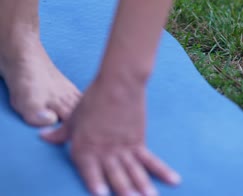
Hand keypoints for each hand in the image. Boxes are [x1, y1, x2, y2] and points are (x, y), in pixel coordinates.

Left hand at [41, 73, 180, 195]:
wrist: (117, 83)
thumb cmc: (93, 98)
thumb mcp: (73, 117)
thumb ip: (60, 133)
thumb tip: (43, 138)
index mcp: (85, 148)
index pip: (89, 174)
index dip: (96, 186)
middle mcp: (104, 152)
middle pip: (115, 178)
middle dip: (124, 193)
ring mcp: (123, 148)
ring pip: (133, 174)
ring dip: (142, 189)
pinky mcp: (138, 140)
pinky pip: (151, 160)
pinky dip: (162, 171)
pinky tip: (173, 180)